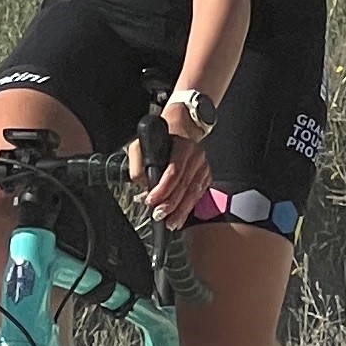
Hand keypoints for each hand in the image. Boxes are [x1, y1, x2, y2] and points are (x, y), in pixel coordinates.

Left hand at [141, 93, 217, 232]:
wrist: (185, 122)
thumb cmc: (163, 133)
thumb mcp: (143, 141)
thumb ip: (138, 163)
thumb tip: (141, 185)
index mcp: (182, 146)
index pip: (173, 171)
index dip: (162, 189)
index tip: (151, 200)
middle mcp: (196, 156)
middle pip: (184, 185)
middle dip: (171, 204)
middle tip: (158, 216)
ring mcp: (203, 165)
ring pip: (193, 192)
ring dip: (182, 210)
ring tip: (171, 223)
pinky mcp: (207, 172)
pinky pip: (199, 192)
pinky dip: (190, 205)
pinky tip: (182, 215)